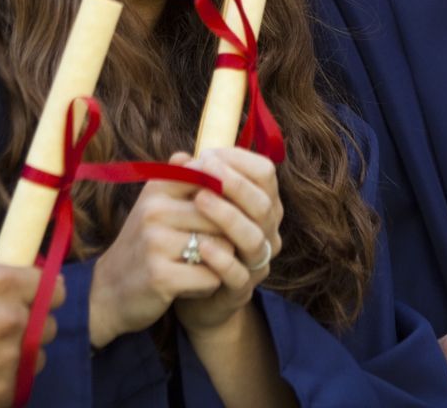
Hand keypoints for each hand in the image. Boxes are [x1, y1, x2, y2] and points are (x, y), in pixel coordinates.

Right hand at [0, 253, 60, 407]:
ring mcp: (6, 362)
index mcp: (1, 283)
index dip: (43, 295)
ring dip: (17, 357)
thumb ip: (0, 266)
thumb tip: (35, 269)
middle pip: (49, 326)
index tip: (30, 301)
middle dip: (30, 326)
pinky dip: (0, 382)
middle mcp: (10, 321)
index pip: (57, 290)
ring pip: (36, 359)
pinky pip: (17, 386)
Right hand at [88, 154, 233, 346]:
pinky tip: (196, 284)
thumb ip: (179, 181)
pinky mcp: (161, 277)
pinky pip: (211, 276)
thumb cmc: (144, 244)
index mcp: (157, 188)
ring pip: (221, 247)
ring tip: (206, 265)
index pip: (213, 182)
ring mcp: (156, 244)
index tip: (231, 215)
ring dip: (222, 261)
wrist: (109, 291)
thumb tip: (198, 154)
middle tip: (219, 248)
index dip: (230, 201)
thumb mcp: (155, 206)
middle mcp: (155, 211)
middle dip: (229, 235)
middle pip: (223, 216)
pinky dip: (210, 283)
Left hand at [172, 147, 284, 334]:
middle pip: (263, 204)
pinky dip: (222, 258)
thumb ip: (194, 184)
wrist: (190, 291)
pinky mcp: (241, 290)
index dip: (238, 161)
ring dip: (227, 216)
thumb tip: (179, 156)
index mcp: (261, 205)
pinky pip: (239, 274)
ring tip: (198, 200)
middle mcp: (266, 232)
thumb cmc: (197, 238)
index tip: (207, 155)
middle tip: (203, 171)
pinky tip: (201, 245)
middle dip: (233, 184)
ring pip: (254, 238)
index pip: (265, 174)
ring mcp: (256, 262)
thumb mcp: (196, 208)